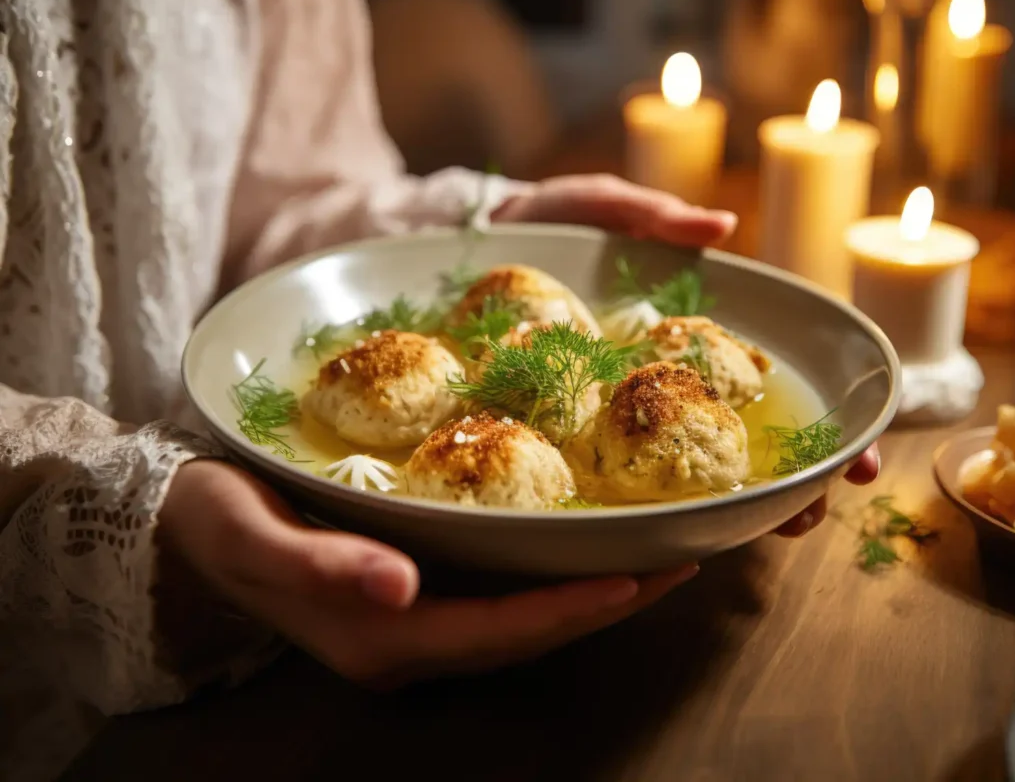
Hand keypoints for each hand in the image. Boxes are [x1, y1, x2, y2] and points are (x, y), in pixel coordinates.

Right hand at [158, 460, 698, 688]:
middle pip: (528, 630)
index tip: (640, 576)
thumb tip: (400, 589)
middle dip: (605, 600)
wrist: (188, 526)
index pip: (501, 631)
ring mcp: (414, 619)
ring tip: (651, 552)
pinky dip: (549, 568)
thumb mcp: (257, 540)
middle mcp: (409, 640)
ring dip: (588, 586)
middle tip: (676, 559)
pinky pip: (499, 588)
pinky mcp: (414, 588)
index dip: (574, 608)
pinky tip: (576, 536)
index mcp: (381, 638)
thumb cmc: (219, 524)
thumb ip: (325, 568)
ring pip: (521, 613)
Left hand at [493, 172, 881, 539]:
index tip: (860, 458)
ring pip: (699, 464)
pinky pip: (622, 465)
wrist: (481, 245)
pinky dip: (656, 498)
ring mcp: (628, 406)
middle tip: (815, 514)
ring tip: (777, 531)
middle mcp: (669, 377)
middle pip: (747, 434)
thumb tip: (722, 226)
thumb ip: (654, 219)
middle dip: (793, 478)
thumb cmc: (552, 220)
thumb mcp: (602, 208)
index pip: (768, 379)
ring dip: (742, 501)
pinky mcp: (580, 422)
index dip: (823, 421)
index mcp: (686, 330)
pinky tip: (680, 526)